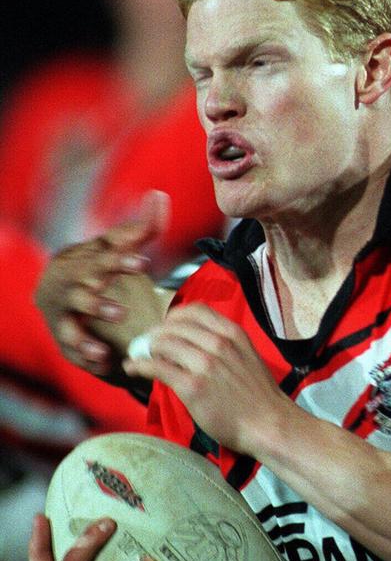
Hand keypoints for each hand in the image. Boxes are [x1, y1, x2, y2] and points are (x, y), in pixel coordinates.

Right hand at [35, 190, 169, 375]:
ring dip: (85, 339)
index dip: (119, 261)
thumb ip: (139, 228)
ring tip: (103, 352)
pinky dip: (87, 360)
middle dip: (97, 304)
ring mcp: (63, 318)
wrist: (60, 295)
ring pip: (69, 329)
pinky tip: (105, 364)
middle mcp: (66, 290)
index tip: (143, 263)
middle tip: (120, 314)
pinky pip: (73, 354)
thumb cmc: (95, 266)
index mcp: (79, 262)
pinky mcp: (66, 343)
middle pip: (79, 295)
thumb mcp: (115, 247)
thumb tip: (160, 196)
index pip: (99, 259)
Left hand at [123, 303, 290, 456]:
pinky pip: (156, 367)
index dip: (174, 317)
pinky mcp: (192, 387)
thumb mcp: (247, 356)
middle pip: (174, 326)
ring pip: (162, 343)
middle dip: (155, 333)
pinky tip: (132, 368)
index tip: (166, 327)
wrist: (269, 424)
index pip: (194, 310)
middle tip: (147, 344)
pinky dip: (139, 365)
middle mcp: (218, 343)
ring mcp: (205, 364)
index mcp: (232, 333)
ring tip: (139, 356)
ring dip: (145, 348)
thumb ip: (224, 344)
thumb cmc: (259, 395)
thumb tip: (194, 342)